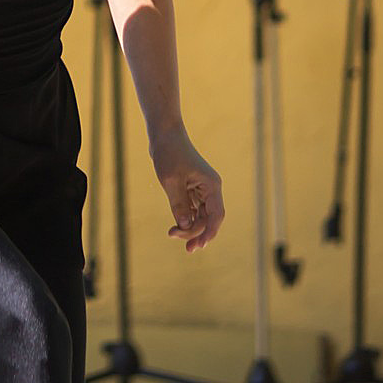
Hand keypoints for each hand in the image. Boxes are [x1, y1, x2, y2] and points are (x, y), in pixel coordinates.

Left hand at [150, 127, 224, 252]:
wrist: (165, 135)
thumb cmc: (170, 154)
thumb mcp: (171, 181)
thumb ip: (179, 205)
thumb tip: (186, 227)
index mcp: (211, 186)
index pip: (217, 215)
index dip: (210, 232)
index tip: (200, 245)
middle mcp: (210, 189)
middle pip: (209, 219)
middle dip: (197, 233)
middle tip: (184, 247)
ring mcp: (202, 189)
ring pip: (201, 216)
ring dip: (190, 228)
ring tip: (172, 234)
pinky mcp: (192, 189)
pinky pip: (193, 210)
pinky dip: (186, 220)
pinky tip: (175, 228)